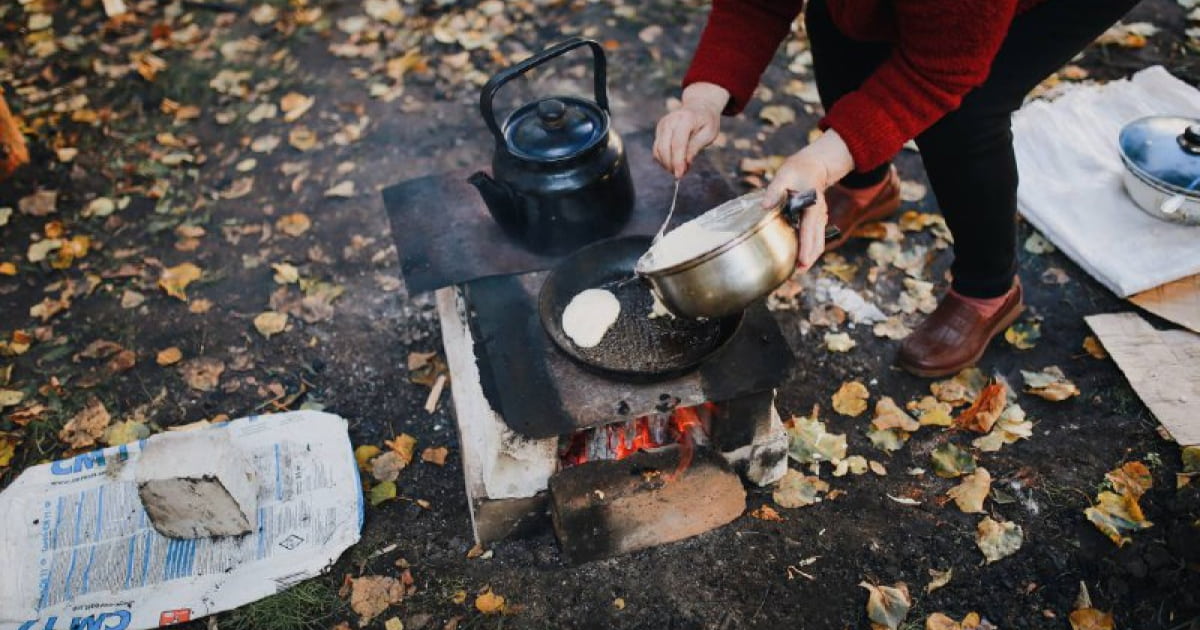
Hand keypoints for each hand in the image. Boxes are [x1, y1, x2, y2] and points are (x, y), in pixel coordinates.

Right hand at [653, 83, 728, 177]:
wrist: (699, 107)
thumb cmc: (707, 122)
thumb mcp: (709, 134)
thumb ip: (696, 147)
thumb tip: (686, 162)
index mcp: (686, 119)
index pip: (677, 143)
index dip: (677, 161)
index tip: (679, 175)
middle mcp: (670, 120)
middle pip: (664, 148)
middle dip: (671, 165)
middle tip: (681, 174)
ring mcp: (662, 125)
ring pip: (658, 150)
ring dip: (667, 164)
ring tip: (680, 168)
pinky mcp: (659, 130)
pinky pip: (657, 149)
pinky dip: (663, 159)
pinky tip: (674, 163)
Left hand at [762, 154, 830, 272]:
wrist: (815, 165)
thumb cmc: (798, 169)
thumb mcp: (784, 175)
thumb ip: (774, 190)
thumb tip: (764, 206)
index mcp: (812, 205)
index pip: (809, 229)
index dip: (807, 247)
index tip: (803, 262)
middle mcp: (819, 214)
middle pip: (818, 241)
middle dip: (810, 258)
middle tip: (798, 273)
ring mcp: (819, 218)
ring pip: (819, 242)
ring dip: (810, 256)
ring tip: (798, 270)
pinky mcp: (817, 220)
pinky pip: (816, 238)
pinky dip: (810, 249)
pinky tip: (800, 257)